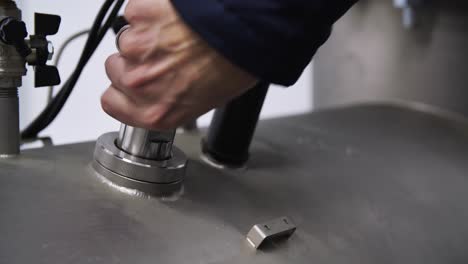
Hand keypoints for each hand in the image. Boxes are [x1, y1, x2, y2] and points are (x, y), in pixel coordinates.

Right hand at [102, 0, 257, 129]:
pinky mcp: (141, 15)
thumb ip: (170, 100)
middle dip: (134, 60)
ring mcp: (138, 48)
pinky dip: (151, 13)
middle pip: (114, 69)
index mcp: (156, 112)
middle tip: (166, 55)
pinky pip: (135, 13)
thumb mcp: (203, 101)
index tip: (129, 85)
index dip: (121, 90)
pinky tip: (175, 20)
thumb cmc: (233, 67)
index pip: (111, 103)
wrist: (245, 33)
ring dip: (146, 35)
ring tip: (178, 36)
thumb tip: (165, 92)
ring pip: (126, 40)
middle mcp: (142, 83)